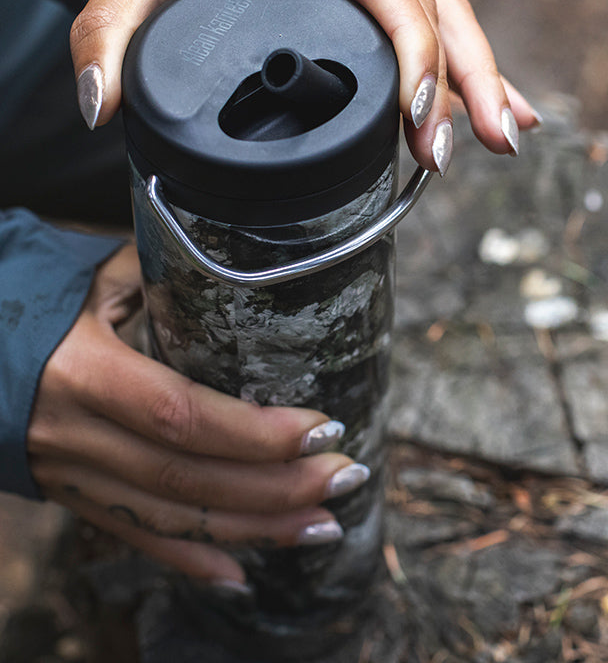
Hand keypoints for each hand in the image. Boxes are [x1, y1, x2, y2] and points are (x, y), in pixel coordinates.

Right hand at [29, 246, 364, 585]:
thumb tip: (248, 261)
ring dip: (254, 530)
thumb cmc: (30, 298)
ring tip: (323, 526)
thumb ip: (166, 274)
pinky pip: (133, 535)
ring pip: (170, 517)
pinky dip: (191, 559)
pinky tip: (244, 574)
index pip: (183, 415)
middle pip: (188, 478)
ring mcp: (71, 474)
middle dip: (278, 487)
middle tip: (347, 479)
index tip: (324, 429)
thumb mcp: (94, 275)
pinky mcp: (71, 493)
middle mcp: (75, 435)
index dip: (257, 433)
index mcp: (83, 372)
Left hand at [70, 0, 538, 177]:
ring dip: (484, 81)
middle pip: (437, 14)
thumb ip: (111, 26)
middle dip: (464, 86)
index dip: (412, 58)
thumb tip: (98, 102)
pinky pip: (438, 29)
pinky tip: (502, 108)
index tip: (417, 121)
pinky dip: (472, 71)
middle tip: (477, 148)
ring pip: (450, 22)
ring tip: (510, 138)